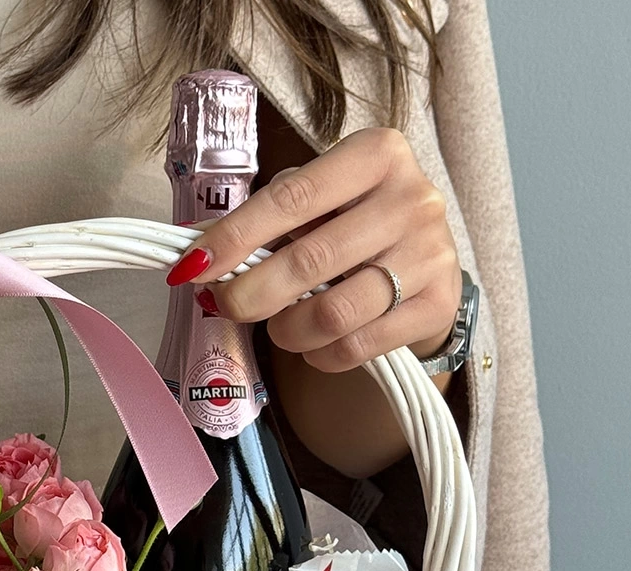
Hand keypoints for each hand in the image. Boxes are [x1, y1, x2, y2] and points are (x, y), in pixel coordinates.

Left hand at [166, 127, 461, 371]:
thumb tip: (196, 255)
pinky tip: (315, 345)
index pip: (290, 199)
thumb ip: (268, 219)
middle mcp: (411, 198)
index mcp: (376, 155)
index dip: (234, 237)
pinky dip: (320, 355)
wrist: (427, 265)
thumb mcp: (321, 203)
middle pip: (307, 262)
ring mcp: (430, 253)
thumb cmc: (354, 227)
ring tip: (280, 326)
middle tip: (226, 305)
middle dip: (250, 294)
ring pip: (332, 314)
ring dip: (287, 330)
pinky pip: (356, 346)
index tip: (192, 266)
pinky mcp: (438, 305)